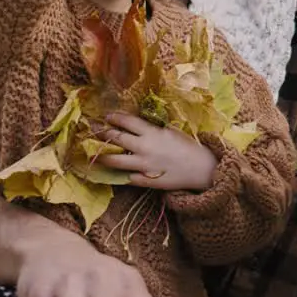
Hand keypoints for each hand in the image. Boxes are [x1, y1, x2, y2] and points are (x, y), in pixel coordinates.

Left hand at [97, 113, 218, 190]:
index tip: (107, 117)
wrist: (203, 169)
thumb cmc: (190, 146)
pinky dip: (124, 174)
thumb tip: (137, 126)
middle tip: (93, 131)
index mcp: (152, 133)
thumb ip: (154, 129)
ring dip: (103, 157)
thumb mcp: (172, 131)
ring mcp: (144, 165)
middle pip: (116, 138)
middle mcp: (144, 147)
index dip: (114, 118)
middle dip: (102, 133)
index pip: (127, 122)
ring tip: (95, 155)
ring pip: (115, 161)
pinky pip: (129, 177)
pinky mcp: (147, 180)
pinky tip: (117, 173)